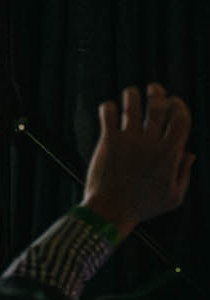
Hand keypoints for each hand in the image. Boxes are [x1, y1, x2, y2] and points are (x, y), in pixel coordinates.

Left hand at [82, 84, 193, 231]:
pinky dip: (109, 107)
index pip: (182, 120)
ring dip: (132, 95)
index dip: (180, 106)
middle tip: (153, 88)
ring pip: (133, 106)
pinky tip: (109, 110)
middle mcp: (151, 144)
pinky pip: (109, 114)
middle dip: (158, 93)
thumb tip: (190, 153)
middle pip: (159, 107)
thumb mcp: (174, 196)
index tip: (174, 102)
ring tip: (131, 94)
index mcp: (170, 154)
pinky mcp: (108, 141)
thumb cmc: (143, 206)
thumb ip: (184, 173)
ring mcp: (129, 141)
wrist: (110, 211)